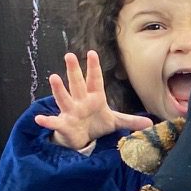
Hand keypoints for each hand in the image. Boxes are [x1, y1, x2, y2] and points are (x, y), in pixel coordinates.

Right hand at [34, 51, 151, 150]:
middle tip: (69, 55)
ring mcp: (70, 111)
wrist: (82, 138)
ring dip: (59, 89)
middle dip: (73, 70)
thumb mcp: (115, 121)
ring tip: (53, 78)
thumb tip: (151, 123)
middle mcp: (80, 101)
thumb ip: (131, 121)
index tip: (92, 53)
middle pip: (77, 83)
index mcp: (94, 97)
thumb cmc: (96, 123)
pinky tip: (39, 119)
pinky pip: (54, 122)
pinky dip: (47, 121)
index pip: (95, 80)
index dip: (93, 67)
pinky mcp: (64, 124)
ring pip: (64, 98)